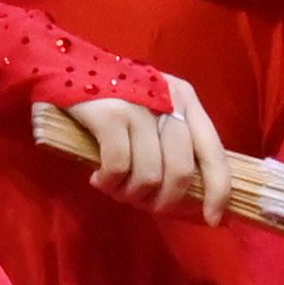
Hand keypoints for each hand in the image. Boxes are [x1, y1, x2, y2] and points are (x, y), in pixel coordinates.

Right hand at [52, 77, 233, 221]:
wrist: (66, 65)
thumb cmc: (114, 95)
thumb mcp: (154, 109)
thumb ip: (172, 140)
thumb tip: (189, 194)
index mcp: (187, 100)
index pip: (214, 152)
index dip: (218, 191)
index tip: (212, 219)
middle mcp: (169, 102)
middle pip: (180, 172)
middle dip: (162, 201)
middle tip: (141, 203)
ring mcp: (139, 108)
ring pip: (149, 176)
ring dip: (131, 194)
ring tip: (114, 188)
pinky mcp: (110, 115)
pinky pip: (118, 167)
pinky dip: (109, 182)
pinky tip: (98, 179)